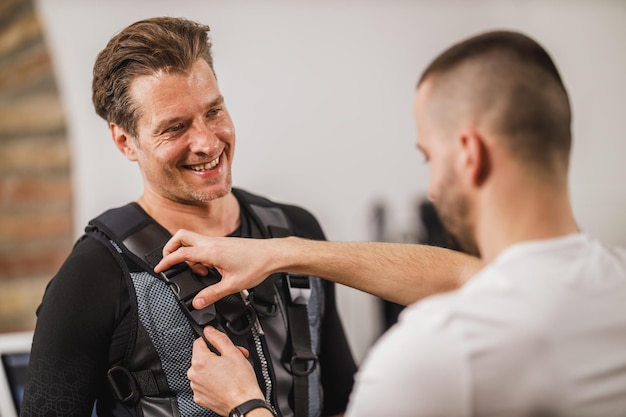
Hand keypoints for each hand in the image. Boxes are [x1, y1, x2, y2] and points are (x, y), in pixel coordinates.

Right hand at [154, 229, 277, 308]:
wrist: (271, 255)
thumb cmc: (256, 265)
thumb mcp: (232, 285)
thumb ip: (212, 294)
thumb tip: (197, 302)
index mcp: (211, 251)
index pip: (180, 253)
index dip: (166, 261)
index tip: (159, 268)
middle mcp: (212, 242)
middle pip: (181, 237)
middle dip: (171, 248)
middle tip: (170, 264)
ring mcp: (217, 241)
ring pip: (192, 240)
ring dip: (187, 254)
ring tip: (197, 272)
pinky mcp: (223, 243)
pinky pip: (203, 245)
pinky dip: (199, 255)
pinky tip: (209, 269)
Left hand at [188, 326, 264, 413]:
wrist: (244, 403)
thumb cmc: (241, 382)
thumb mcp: (233, 352)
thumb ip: (219, 338)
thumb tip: (209, 330)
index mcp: (200, 361)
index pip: (199, 342)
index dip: (212, 341)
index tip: (220, 345)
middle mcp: (194, 375)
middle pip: (202, 357)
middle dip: (217, 355)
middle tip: (232, 357)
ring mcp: (196, 387)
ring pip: (203, 370)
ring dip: (215, 368)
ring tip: (231, 370)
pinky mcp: (200, 397)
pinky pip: (204, 383)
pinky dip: (213, 381)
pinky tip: (226, 381)